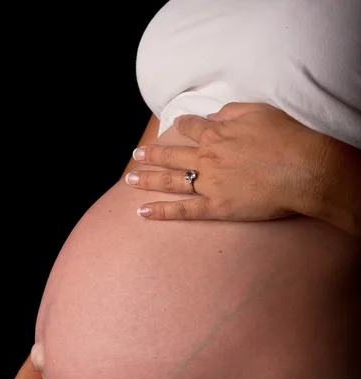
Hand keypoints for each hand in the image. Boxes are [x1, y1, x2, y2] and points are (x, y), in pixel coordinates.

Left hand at [127, 102, 326, 221]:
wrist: (302, 168)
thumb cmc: (286, 138)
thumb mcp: (259, 111)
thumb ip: (232, 112)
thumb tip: (214, 116)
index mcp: (216, 133)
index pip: (192, 126)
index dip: (182, 125)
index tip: (175, 125)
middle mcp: (207, 157)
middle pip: (172, 154)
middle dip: (152, 154)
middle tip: (136, 154)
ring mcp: (209, 183)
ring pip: (171, 180)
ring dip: (148, 179)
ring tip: (130, 179)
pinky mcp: (217, 207)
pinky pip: (184, 210)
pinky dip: (162, 211)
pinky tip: (143, 212)